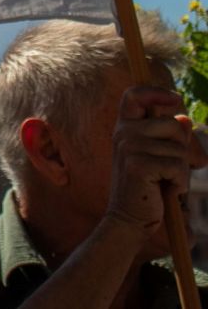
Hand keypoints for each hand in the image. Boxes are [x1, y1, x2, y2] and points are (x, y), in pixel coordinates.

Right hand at [103, 85, 204, 237]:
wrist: (131, 218)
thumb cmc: (148, 187)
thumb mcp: (161, 158)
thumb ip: (172, 137)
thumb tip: (185, 119)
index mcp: (125, 128)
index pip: (134, 95)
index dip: (155, 92)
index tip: (175, 99)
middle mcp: (123, 133)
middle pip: (172, 125)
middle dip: (182, 148)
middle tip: (170, 169)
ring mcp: (129, 148)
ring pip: (179, 149)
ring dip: (182, 170)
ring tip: (165, 182)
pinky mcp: (139, 165)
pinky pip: (178, 167)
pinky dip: (180, 182)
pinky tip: (166, 191)